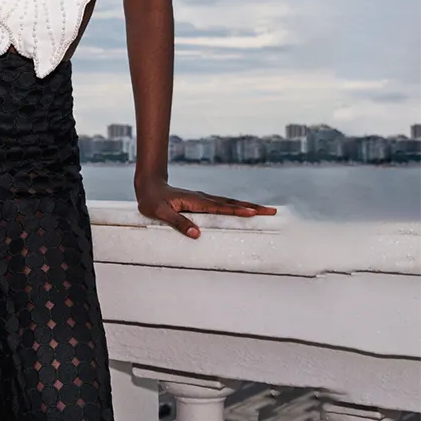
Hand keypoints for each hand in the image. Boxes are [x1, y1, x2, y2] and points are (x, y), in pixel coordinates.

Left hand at [135, 177, 276, 238]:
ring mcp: (203, 199)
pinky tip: (242, 210)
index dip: (238, 211)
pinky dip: (236, 206)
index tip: (254, 213)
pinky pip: (222, 204)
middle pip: (231, 203)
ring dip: (247, 205)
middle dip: (252, 207)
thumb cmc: (152, 200)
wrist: (148, 185)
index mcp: (196, 202)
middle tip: (272, 211)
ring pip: (229, 202)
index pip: (221, 208)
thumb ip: (178, 222)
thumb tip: (197, 234)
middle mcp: (203, 198)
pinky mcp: (201, 201)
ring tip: (264, 210)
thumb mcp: (160, 213)